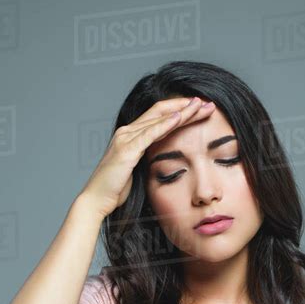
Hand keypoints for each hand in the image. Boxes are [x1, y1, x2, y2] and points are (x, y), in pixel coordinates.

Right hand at [78, 97, 214, 218]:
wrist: (97, 200)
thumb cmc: (115, 189)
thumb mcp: (136, 170)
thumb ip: (147, 159)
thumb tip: (163, 159)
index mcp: (130, 136)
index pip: (159, 116)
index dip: (180, 111)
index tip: (200, 110)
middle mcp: (127, 132)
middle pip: (161, 111)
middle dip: (186, 106)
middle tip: (208, 104)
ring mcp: (126, 138)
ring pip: (158, 118)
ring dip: (181, 111)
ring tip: (201, 106)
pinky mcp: (127, 149)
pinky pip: (149, 133)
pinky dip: (165, 124)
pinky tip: (180, 117)